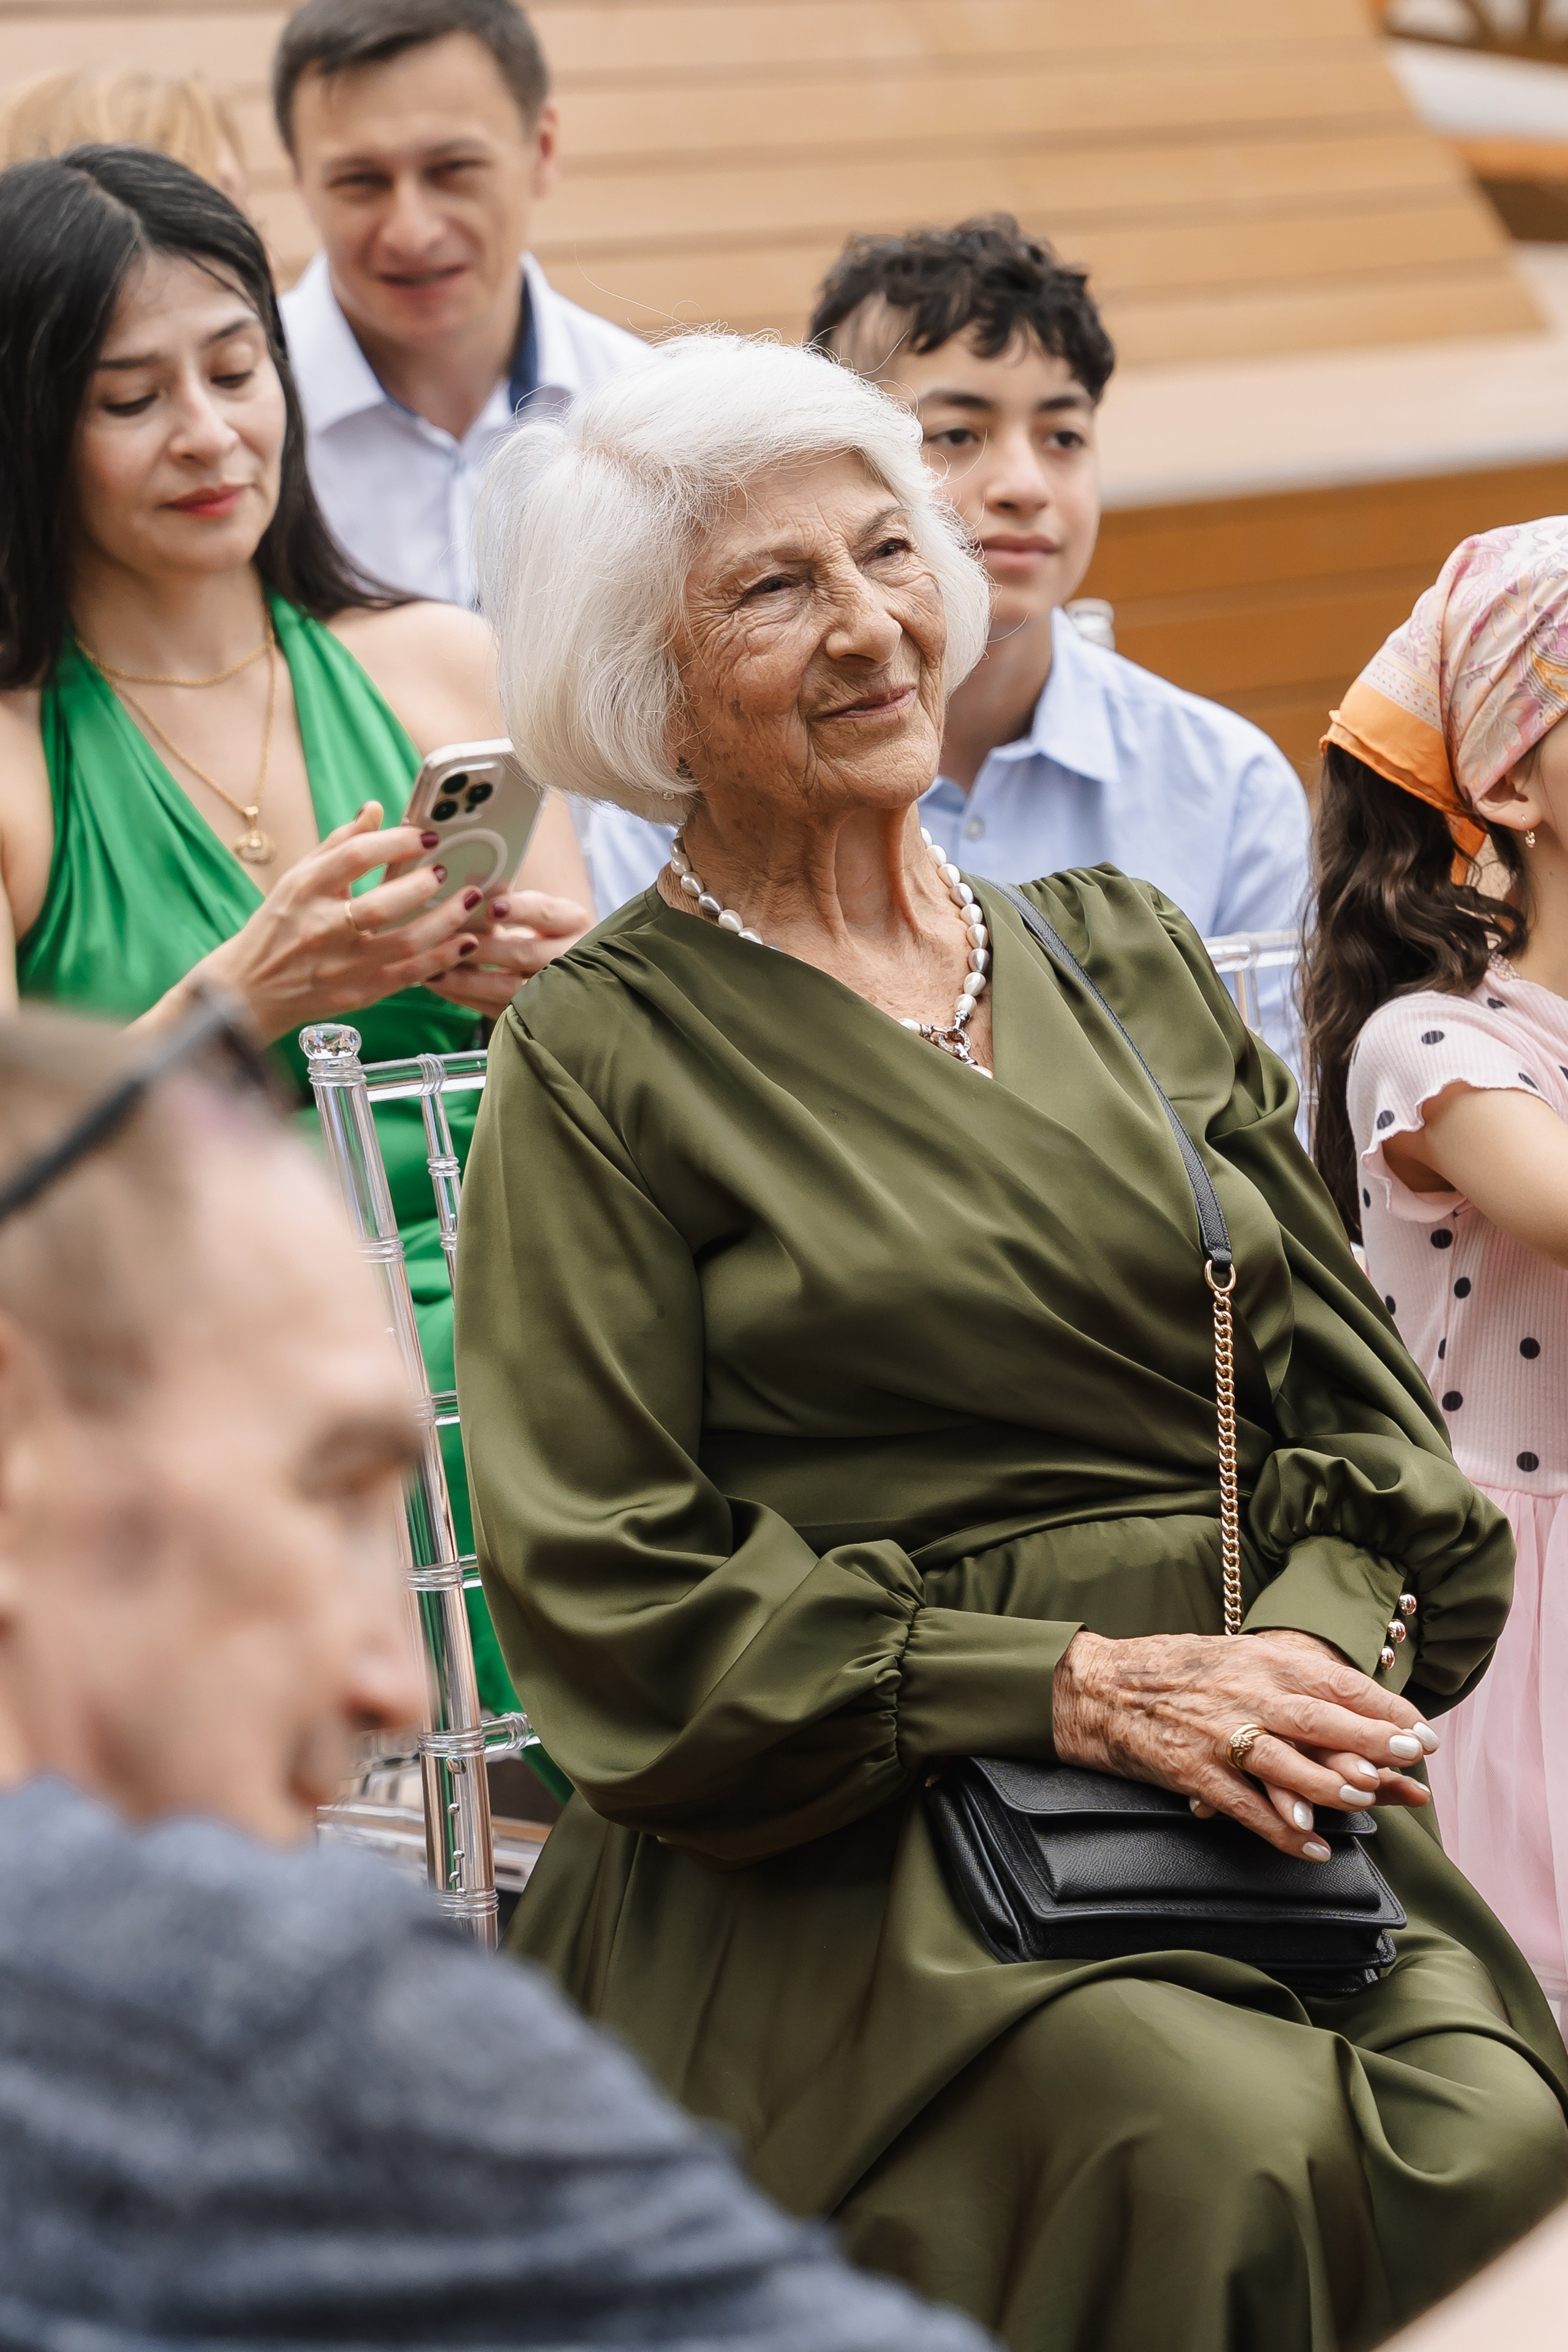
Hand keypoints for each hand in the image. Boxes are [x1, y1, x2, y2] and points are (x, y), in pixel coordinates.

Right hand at [194, 802, 485, 1042]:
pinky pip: (409, 976)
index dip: (396, 842)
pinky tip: (466, 942)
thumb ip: (338, 843)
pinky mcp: (358, 994)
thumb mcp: (298, 878)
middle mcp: (322, 928)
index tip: (425, 836)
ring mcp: (341, 965)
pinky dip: (442, 959)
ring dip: (445, 921)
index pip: (354, 857)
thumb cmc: (279, 925)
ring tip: (469, 901)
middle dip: (422, 884)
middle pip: (382, 904)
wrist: (250, 989)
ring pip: (404, 943)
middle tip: (445, 870)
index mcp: (305, 889)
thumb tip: (374, 809)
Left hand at [426, 889, 591, 1015]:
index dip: (518, 909)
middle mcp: (571, 956)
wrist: (561, 969)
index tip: (490, 907)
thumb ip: (504, 897)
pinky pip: (497, 1010)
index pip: (545, 912)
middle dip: (482, 949)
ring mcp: (556, 990)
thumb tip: (469, 876)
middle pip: (525, 954)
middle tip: (444, 941)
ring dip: (468, 979)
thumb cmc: (537, 929)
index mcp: (573, 921)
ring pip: (511, 989)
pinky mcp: (536, 1014)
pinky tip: (439, 985)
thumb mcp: (531, 908)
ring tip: (433, 969)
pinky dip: (465, 997)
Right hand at [1051, 1626, 1438, 1862]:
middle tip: (1412, 1758)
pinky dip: (1282, 1831)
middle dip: (1372, 1740)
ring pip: (1287, 1764)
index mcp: (1260, 1659)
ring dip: (1332, 1785)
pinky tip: (1312, 1848)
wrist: (1098, 1687)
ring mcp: (1218, 1735)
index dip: (1383, 1708)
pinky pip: (1247, 1808)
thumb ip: (1287, 1678)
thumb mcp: (1235, 1656)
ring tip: (1366, 1800)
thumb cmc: (1173, 1671)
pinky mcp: (1194, 1772)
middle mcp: (1244, 1694)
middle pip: (1320, 1719)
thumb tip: (1350, 1705)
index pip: (1335, 1682)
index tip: (1421, 1730)